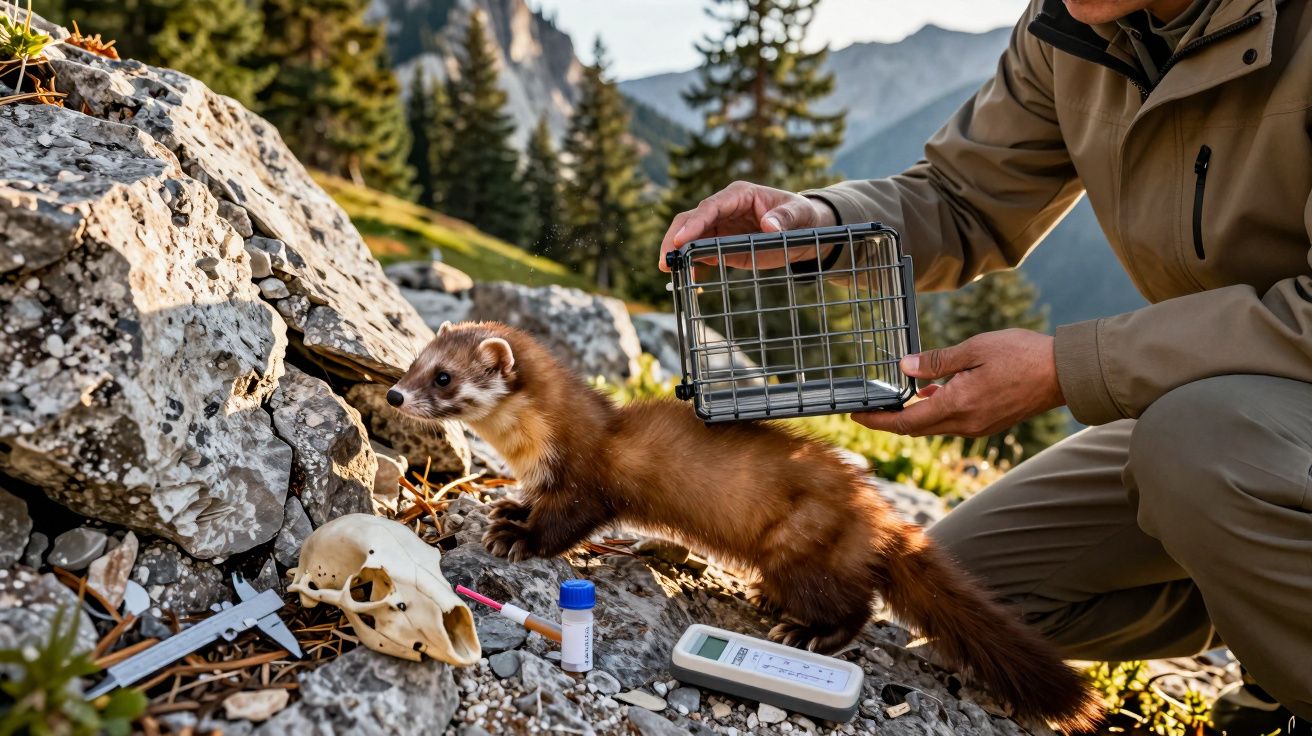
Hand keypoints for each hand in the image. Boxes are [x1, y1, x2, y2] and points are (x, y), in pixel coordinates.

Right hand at [658, 181, 836, 271]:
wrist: (805, 230)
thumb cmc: (803, 215)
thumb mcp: (799, 213)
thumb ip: (785, 218)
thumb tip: (770, 226)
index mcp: (739, 195)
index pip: (710, 207)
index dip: (694, 224)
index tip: (680, 241)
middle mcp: (724, 208)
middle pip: (691, 219)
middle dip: (675, 238)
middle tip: (665, 260)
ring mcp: (721, 226)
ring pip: (690, 236)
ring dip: (678, 252)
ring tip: (670, 270)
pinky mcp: (722, 244)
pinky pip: (701, 252)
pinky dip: (692, 263)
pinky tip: (689, 276)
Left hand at [852, 329, 1064, 436]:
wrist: (1064, 373)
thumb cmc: (1022, 355)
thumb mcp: (973, 349)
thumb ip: (936, 361)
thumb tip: (903, 367)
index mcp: (957, 406)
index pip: (906, 422)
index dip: (877, 420)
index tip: (856, 414)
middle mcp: (965, 424)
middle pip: (916, 428)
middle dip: (890, 419)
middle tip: (869, 406)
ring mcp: (979, 426)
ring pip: (935, 425)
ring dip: (915, 413)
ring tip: (897, 394)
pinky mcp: (989, 422)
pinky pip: (953, 421)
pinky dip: (936, 409)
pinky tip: (932, 390)